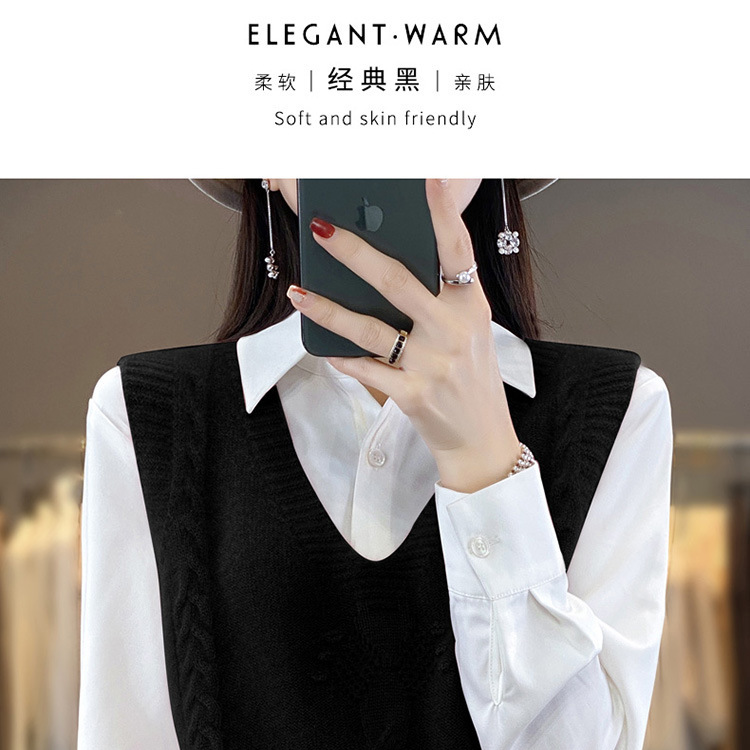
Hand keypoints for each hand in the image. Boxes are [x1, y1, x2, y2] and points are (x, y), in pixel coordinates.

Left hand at [285, 178, 522, 491]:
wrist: (482, 442)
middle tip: (322, 226)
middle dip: (354, 251)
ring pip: (369, 328)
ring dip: (328, 309)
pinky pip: (365, 369)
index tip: (422, 177)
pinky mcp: (413, 396)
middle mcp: (453, 331)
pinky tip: (318, 344)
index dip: (440, 213)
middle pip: (396, 281)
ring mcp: (433, 365)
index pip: (457, 250)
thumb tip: (381, 265)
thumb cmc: (469, 378)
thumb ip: (437, 299)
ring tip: (299, 291)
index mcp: (471, 307)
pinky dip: (340, 356)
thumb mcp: (468, 332)